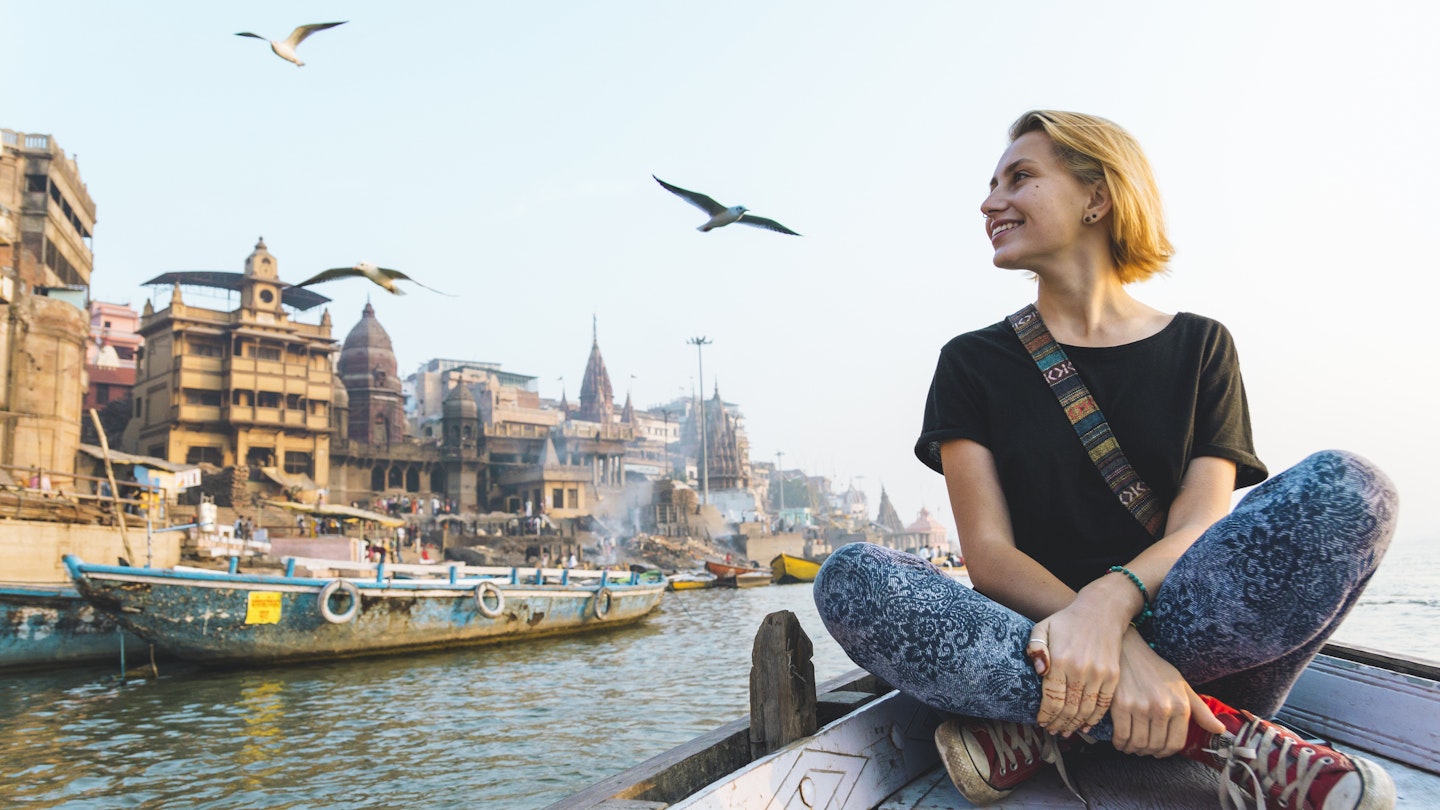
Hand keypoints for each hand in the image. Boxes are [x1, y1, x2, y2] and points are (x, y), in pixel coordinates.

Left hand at [1026, 605, 1123, 736]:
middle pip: (1068, 708)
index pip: (1052, 698)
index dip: (1045, 715)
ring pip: (1085, 710)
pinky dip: (1094, 719)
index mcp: (1061, 660)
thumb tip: (1040, 671)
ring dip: (1074, 725)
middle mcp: (1080, 669)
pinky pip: (1103, 705)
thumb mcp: (1043, 627)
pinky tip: (1085, 726)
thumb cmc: (1067, 621)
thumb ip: (1035, 648)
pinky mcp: (1112, 676)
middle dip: (1058, 724)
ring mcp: (1099, 674)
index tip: (1040, 722)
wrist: (1101, 611)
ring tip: (1065, 732)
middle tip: (1052, 731)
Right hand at [1108, 630, 1223, 756]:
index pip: (1175, 744)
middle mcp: (1163, 708)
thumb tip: (1220, 730)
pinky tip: (1121, 741)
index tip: (1159, 752)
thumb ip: (1202, 711)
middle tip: (1144, 749)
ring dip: (1134, 750)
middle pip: (1156, 746)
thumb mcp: (1183, 687)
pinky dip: (1121, 743)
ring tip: (1132, 747)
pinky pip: (1122, 735)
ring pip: (1139, 743)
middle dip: (1149, 752)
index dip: (1166, 752)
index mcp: (1180, 706)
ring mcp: (1141, 707)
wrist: (1129, 651)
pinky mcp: (1121, 706)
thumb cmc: (1156, 670)